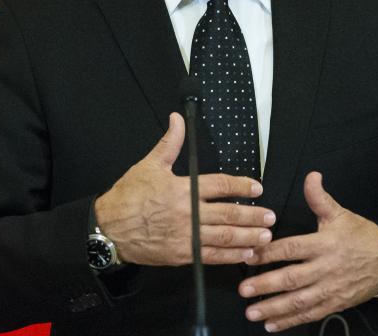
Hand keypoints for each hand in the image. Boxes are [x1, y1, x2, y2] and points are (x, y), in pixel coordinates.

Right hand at [94, 112, 275, 265]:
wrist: (107, 230)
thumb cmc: (127, 197)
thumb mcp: (149, 165)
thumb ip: (170, 143)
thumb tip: (177, 120)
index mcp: (183, 189)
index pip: (221, 185)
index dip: (242, 186)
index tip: (257, 188)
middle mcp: (188, 213)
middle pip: (229, 214)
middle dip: (253, 216)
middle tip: (270, 216)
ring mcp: (186, 236)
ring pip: (224, 237)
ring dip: (248, 237)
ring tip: (265, 237)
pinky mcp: (181, 254)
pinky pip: (211, 256)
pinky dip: (230, 256)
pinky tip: (244, 254)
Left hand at [238, 172, 377, 331]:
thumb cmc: (361, 236)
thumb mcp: (340, 214)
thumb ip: (320, 198)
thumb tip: (311, 176)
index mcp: (324, 243)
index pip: (292, 248)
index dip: (270, 252)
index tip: (250, 255)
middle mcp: (325, 268)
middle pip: (292, 278)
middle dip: (266, 285)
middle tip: (243, 289)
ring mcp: (330, 288)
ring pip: (299, 301)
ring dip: (274, 308)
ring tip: (252, 312)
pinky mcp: (335, 303)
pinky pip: (310, 314)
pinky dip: (291, 321)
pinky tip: (272, 325)